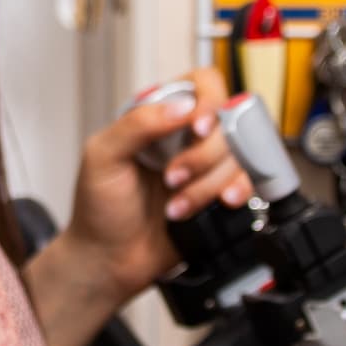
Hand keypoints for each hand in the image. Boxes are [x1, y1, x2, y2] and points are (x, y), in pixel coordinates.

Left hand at [63, 67, 255, 306]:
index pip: (202, 84)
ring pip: (238, 155)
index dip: (208, 102)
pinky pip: (246, 182)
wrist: (110, 260)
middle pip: (228, 121)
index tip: (197, 129)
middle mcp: (186, 136)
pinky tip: (215, 205)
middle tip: (173, 178)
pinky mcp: (219, 193)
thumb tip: (181, 106)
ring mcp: (205, 165)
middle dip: (203, 155)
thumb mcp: (102, 156)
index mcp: (158, 116)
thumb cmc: (98, 209)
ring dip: (208, 184)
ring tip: (177, 205)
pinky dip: (234, 193)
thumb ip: (137, 123)